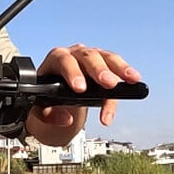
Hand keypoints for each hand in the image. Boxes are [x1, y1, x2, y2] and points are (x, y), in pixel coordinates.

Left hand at [25, 44, 139, 145]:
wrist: (54, 90)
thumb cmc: (46, 96)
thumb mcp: (39, 107)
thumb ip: (47, 115)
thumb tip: (66, 119)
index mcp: (55, 60)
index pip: (63, 61)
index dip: (72, 73)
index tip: (80, 89)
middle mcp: (74, 54)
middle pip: (87, 57)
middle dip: (99, 70)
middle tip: (108, 84)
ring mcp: (91, 57)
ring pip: (106, 57)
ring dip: (119, 68)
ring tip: (131, 79)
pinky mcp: (104, 63)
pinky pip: (116, 67)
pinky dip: (125, 74)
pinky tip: (135, 81)